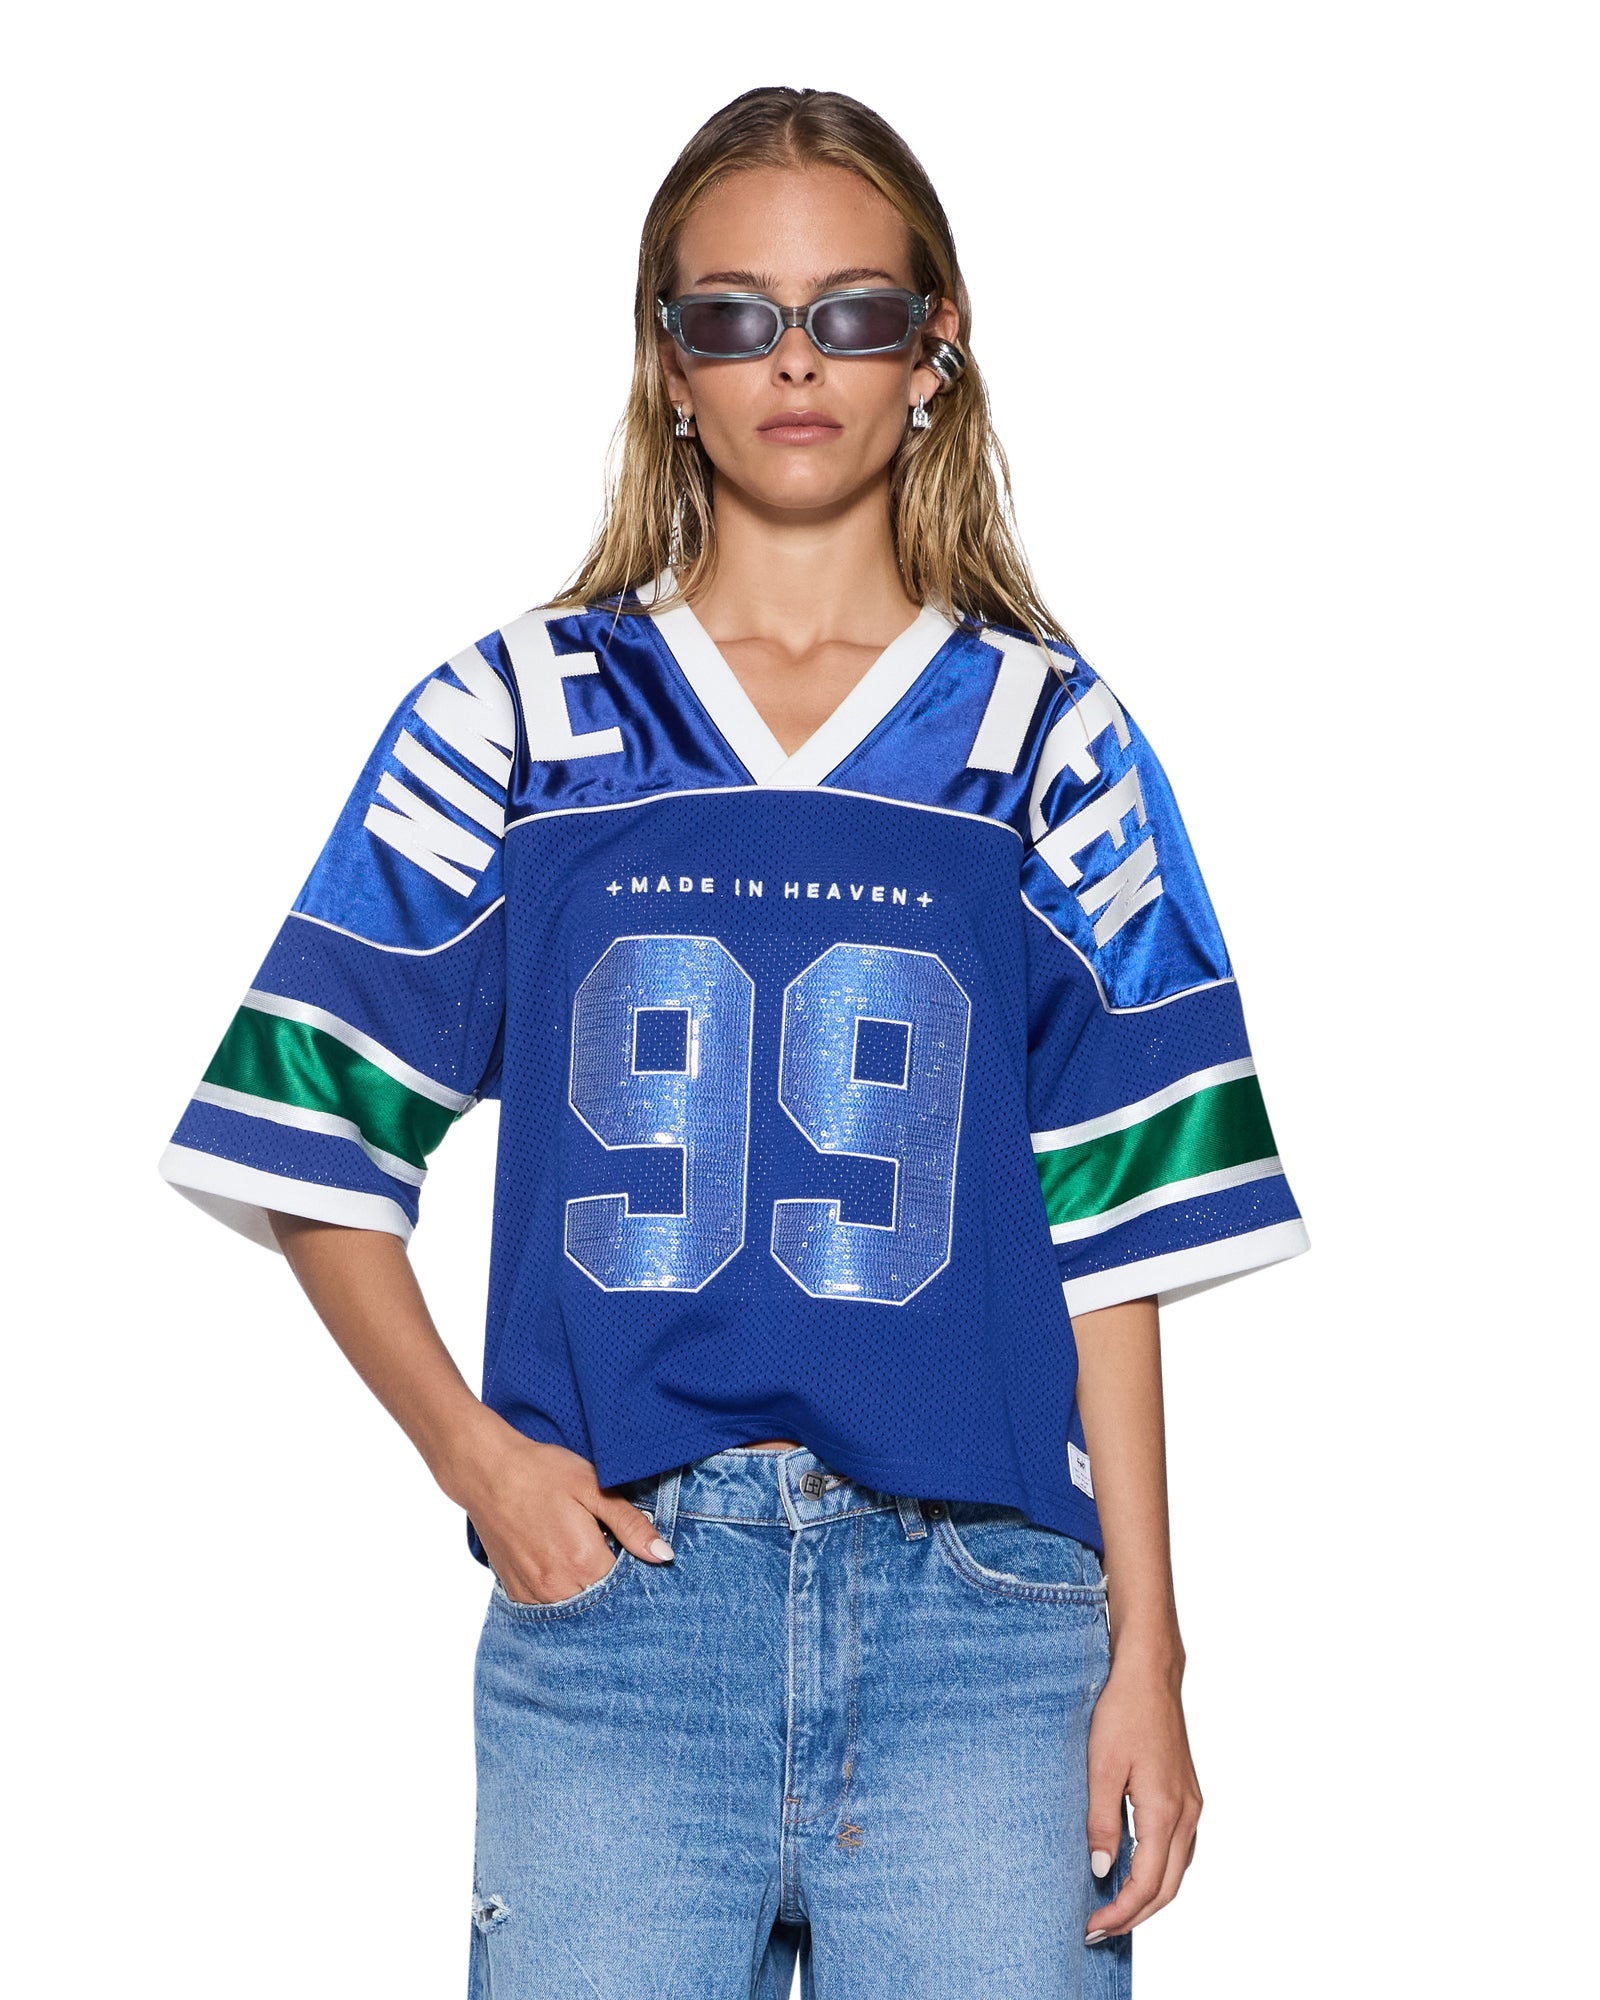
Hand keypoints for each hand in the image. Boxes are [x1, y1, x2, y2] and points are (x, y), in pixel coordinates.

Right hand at [452, 1422, 674, 1604]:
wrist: (486, 1471)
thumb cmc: (542, 1472)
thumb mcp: (594, 1487)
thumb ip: (631, 1525)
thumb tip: (663, 1555)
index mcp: (584, 1561)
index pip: (627, 1587)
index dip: (636, 1571)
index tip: (635, 1553)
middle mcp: (558, 1587)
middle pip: (602, 1602)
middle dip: (613, 1584)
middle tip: (608, 1549)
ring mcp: (534, 1594)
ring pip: (576, 1608)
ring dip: (587, 1590)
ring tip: (582, 1554)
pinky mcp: (516, 1592)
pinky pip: (549, 1608)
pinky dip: (562, 1593)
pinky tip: (562, 1565)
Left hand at [1083, 1654, 1202, 1940]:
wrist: (1150, 1673)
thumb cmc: (1123, 1712)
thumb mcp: (1101, 1766)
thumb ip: (1101, 1821)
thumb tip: (1101, 1870)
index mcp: (1165, 1811)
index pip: (1147, 1884)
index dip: (1121, 1912)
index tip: (1091, 1926)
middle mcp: (1187, 1814)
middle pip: (1168, 1887)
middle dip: (1134, 1915)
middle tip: (1098, 1929)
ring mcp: (1192, 1804)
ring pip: (1177, 1870)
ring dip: (1148, 1897)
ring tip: (1113, 1908)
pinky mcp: (1187, 1794)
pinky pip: (1178, 1849)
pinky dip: (1158, 1871)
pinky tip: (1134, 1870)